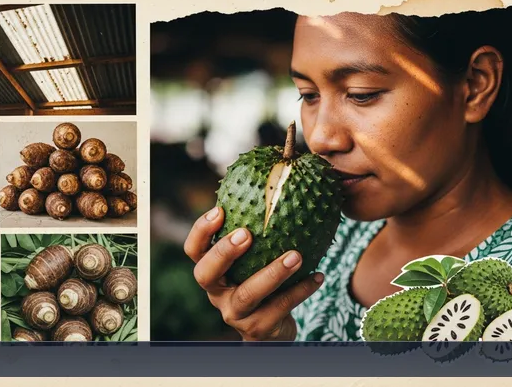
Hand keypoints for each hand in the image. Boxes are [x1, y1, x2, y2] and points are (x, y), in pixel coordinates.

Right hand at [184, 206, 324, 340]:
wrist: (271, 329)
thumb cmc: (261, 280)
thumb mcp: (253, 259)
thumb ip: (255, 231)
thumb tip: (276, 182)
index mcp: (212, 272)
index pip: (194, 251)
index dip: (201, 231)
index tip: (219, 209)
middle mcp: (217, 293)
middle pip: (206, 274)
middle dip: (224, 252)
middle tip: (246, 233)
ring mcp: (235, 314)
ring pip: (248, 294)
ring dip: (273, 273)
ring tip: (296, 255)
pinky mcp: (257, 330)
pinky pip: (280, 308)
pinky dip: (300, 291)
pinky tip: (318, 275)